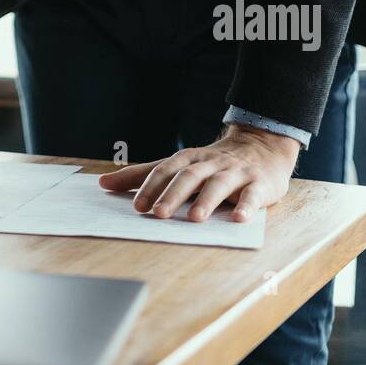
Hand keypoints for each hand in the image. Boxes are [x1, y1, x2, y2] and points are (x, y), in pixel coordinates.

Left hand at [98, 124, 299, 222]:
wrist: (262, 146)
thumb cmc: (213, 162)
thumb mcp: (178, 164)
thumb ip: (143, 174)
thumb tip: (103, 183)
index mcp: (188, 159)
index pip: (165, 171)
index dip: (150, 187)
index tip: (137, 207)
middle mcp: (209, 163)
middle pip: (188, 177)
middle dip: (172, 195)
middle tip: (158, 214)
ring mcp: (235, 172)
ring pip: (218, 184)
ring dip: (206, 200)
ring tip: (194, 218)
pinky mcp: (259, 184)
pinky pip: (252, 195)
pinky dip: (247, 206)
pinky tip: (240, 218)